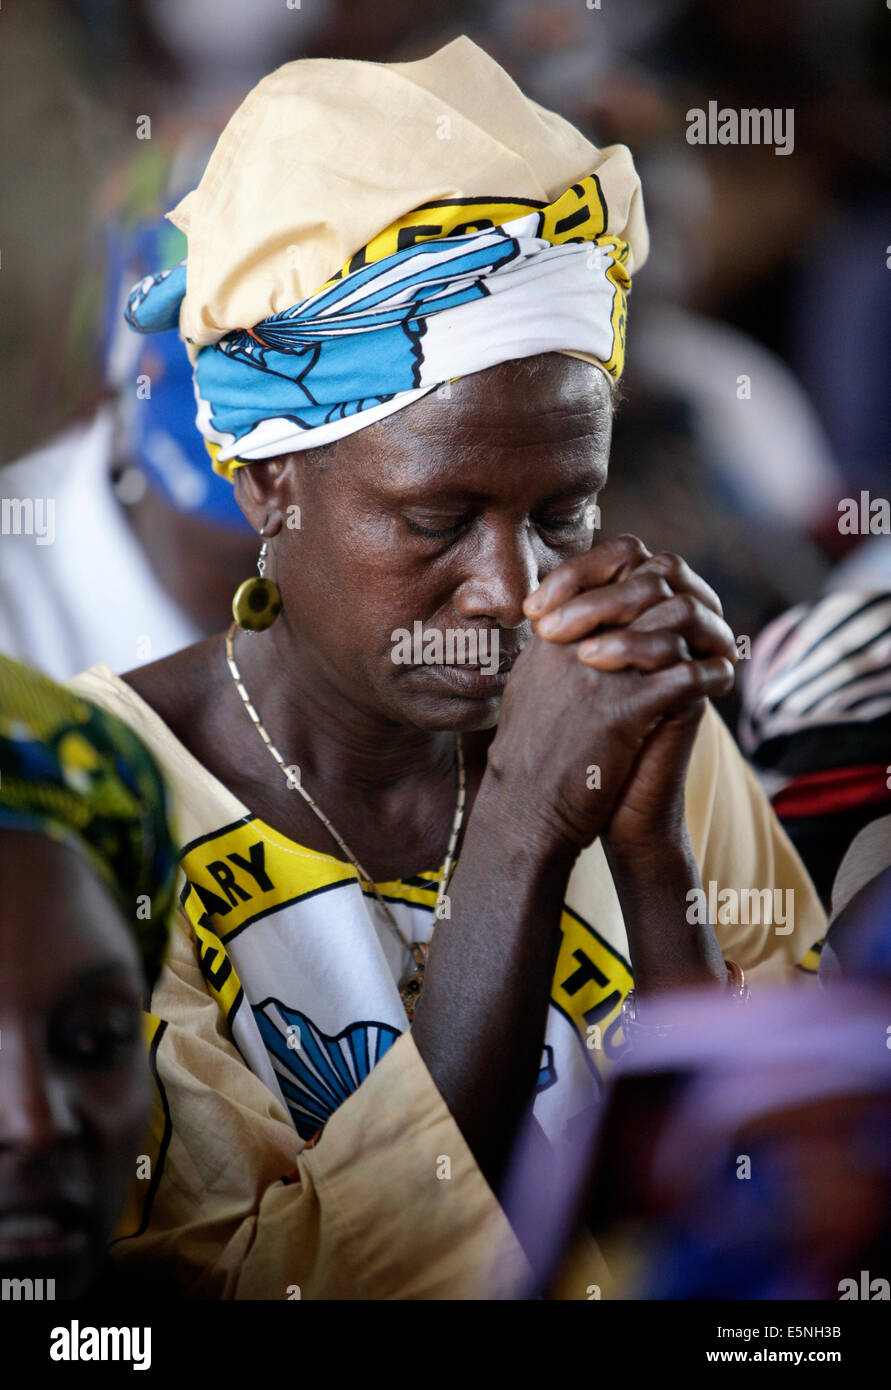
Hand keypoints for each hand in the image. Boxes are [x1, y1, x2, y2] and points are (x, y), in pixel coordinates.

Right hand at [484, 537, 733, 856]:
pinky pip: (686, 675)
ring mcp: (601, 675)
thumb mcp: (527, 688)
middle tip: (701, 618)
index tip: (663, 597)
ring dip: (703, 633)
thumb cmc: (527, 758)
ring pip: (671, 620)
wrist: (524, 811)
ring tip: (715, 649)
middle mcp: (575, 643)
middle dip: (681, 597)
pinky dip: (711, 676)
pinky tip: (718, 685)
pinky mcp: (625, 712)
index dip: (642, 573)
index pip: (606, 568)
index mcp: (553, 635)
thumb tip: (570, 631)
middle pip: (646, 583)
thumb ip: (552, 653)